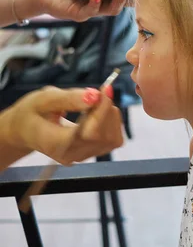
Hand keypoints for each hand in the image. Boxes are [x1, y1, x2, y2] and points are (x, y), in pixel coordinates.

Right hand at [2, 86, 123, 164]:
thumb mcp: (44, 98)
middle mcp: (71, 155)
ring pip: (112, 139)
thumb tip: (95, 96)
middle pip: (104, 136)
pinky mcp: (91, 154)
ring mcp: (82, 157)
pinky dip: (112, 123)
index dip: (102, 110)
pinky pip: (113, 140)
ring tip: (93, 104)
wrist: (24, 130)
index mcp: (56, 144)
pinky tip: (97, 113)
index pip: (90, 133)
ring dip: (110, 116)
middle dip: (107, 110)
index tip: (105, 89)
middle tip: (97, 93)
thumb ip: (69, 98)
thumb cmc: (32, 112)